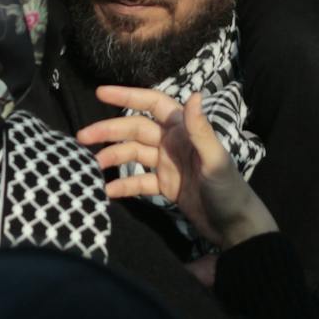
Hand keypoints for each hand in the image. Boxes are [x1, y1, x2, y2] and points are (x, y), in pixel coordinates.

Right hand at [78, 88, 277, 253]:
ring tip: (90, 166)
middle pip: (135, 130)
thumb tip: (195, 93)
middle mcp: (173, 142)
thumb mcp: (214, 160)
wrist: (236, 226)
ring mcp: (168, 164)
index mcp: (184, 129)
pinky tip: (106, 190)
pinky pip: (139, 181)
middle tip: (82, 136)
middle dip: (109, 131)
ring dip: (113, 157)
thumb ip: (201, 129)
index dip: (128, 96)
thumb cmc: (230, 189)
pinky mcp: (166, 186)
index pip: (152, 104)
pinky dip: (123, 184)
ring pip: (133, 154)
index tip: (101, 92)